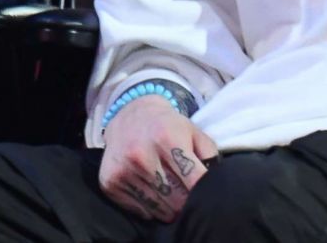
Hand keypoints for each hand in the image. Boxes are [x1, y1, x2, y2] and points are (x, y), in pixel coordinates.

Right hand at [98, 96, 217, 222]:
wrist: (130, 116)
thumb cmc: (168, 126)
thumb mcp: (193, 131)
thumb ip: (209, 154)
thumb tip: (216, 181)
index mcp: (168, 139)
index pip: (193, 179)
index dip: (203, 190)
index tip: (206, 193)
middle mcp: (142, 155)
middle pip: (176, 198)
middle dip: (187, 202)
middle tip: (190, 198)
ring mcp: (124, 171)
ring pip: (158, 208)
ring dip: (171, 208)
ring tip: (175, 197)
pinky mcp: (110, 183)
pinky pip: (139, 210)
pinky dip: (152, 209)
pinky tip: (156, 195)